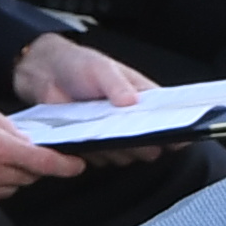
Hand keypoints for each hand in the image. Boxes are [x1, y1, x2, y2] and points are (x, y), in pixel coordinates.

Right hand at [0, 80, 75, 191]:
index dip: (64, 166)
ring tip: (5, 154)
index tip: (76, 165)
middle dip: (37, 165)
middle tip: (34, 150)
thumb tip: (24, 140)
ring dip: (16, 174)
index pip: (41, 163)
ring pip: (12, 187)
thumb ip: (5, 126)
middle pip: (29, 177)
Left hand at [7, 34, 178, 164]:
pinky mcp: (93, 147)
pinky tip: (87, 139)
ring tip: (106, 132)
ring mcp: (113, 136)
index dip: (177, 127)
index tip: (180, 134)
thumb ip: (116, 84)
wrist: (45, 74)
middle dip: (147, 142)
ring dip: (120, 149)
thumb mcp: (100, 67)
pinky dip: (96, 154)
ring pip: (128, 156)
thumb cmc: (80, 65)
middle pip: (152, 143)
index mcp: (143, 97)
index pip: (168, 116)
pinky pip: (102, 160)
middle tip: (135, 134)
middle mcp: (132, 120)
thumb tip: (131, 101)